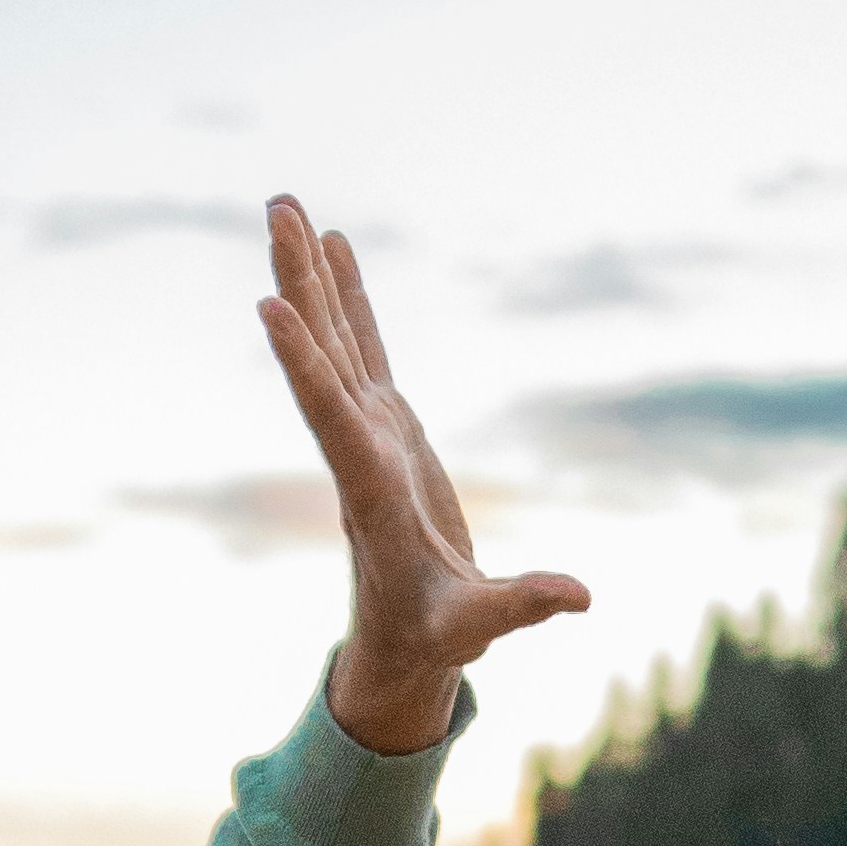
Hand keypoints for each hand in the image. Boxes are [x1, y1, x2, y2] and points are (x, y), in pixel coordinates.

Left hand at [259, 197, 589, 752]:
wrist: (404, 641)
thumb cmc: (436, 635)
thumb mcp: (476, 626)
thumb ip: (520, 606)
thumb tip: (578, 598)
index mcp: (369, 489)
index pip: (329, 415)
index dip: (302, 362)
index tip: (268, 306)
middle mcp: (357, 446)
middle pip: (321, 353)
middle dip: (298, 282)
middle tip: (275, 208)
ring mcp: (369, 429)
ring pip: (333, 337)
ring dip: (309, 272)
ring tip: (284, 204)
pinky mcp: (388, 425)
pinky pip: (362, 346)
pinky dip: (348, 296)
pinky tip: (332, 243)